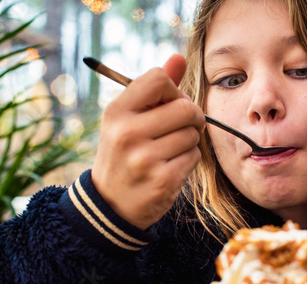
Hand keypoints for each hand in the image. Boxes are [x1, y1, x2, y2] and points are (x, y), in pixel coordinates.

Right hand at [91, 54, 203, 229]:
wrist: (111, 202)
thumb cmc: (124, 152)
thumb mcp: (128, 118)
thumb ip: (154, 88)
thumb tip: (179, 58)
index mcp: (117, 112)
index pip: (159, 79)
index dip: (173, 89)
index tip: (169, 104)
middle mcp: (127, 133)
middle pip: (186, 107)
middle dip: (192, 116)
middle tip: (183, 126)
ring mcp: (145, 159)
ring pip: (193, 134)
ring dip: (189, 140)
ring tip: (170, 149)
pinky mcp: (163, 181)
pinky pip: (194, 156)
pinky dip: (189, 159)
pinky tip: (172, 166)